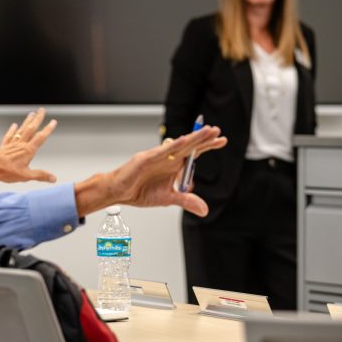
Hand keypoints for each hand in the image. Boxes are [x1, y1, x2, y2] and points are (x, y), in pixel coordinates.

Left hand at [0, 108, 57, 182]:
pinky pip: (9, 135)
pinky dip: (12, 130)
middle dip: (37, 119)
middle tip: (42, 110)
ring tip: (31, 114)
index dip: (47, 129)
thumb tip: (53, 178)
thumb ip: (40, 175)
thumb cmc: (6, 172)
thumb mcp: (26, 176)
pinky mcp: (5, 146)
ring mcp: (12, 144)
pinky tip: (14, 125)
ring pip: (21, 130)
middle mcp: (20, 145)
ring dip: (27, 121)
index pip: (40, 138)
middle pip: (31, 129)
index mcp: (27, 151)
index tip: (53, 122)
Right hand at [74, 125, 226, 216]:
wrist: (119, 192)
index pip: (194, 153)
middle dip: (204, 138)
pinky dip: (173, 146)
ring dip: (193, 138)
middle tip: (217, 131)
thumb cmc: (140, 192)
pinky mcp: (145, 159)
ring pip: (179, 145)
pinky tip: (184, 140)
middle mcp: (167, 158)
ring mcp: (157, 157)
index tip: (222, 140)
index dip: (207, 146)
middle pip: (190, 146)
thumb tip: (204, 210)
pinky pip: (162, 151)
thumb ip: (186, 201)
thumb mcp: (168, 198)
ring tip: (207, 131)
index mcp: (173, 165)